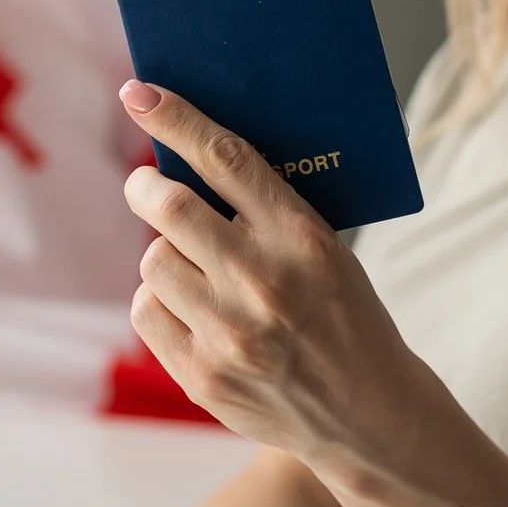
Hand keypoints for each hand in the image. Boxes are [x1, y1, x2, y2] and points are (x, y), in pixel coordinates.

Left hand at [120, 80, 424, 469]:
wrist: (368, 413)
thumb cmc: (344, 315)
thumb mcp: (327, 250)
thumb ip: (266, 212)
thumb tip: (185, 161)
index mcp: (301, 237)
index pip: (225, 158)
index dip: (175, 118)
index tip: (139, 93)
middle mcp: (264, 281)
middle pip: (168, 206)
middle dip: (144, 186)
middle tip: (145, 185)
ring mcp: (231, 334)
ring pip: (152, 260)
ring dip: (163, 253)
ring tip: (193, 267)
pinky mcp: (203, 375)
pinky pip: (146, 310)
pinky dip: (159, 299)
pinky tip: (190, 307)